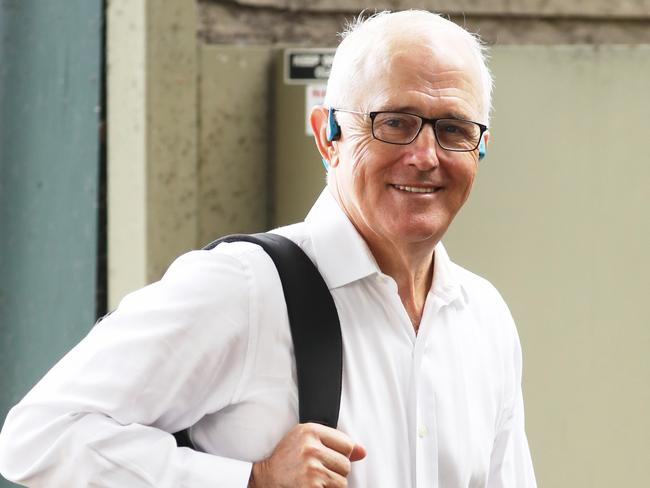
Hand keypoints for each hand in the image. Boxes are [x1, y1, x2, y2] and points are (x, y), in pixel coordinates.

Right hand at [248, 422, 365, 487]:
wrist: (264, 480)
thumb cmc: (286, 460)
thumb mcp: (306, 442)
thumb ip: (335, 443)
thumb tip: (363, 451)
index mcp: (310, 430)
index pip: (347, 444)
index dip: (339, 454)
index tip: (325, 458)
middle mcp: (311, 447)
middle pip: (346, 463)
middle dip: (335, 471)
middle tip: (315, 471)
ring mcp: (311, 467)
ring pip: (342, 480)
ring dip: (331, 485)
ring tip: (313, 480)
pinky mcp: (311, 486)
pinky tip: (311, 487)